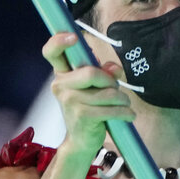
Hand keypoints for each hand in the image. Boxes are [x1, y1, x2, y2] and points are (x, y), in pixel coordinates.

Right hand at [42, 32, 134, 155]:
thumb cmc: (89, 109)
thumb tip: (114, 68)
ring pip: (106, 92)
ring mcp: (69, 101)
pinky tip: (128, 115)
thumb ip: (104, 73)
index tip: (74, 37)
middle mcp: (60, 86)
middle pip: (91, 72)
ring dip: (121, 99)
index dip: (59, 41)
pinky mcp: (82, 116)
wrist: (81, 141)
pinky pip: (111, 108)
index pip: (52, 52)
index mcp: (62, 74)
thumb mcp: (95, 88)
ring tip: (123, 105)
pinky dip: (124, 112)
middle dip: (110, 81)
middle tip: (115, 89)